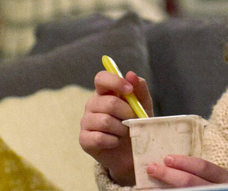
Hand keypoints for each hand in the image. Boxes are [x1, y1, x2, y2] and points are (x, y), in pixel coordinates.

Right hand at [80, 69, 154, 186]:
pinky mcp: (84, 139)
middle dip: (127, 112)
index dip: (115, 81)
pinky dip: (113, 141)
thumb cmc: (137, 124)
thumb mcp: (143, 106)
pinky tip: (116, 142)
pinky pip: (99, 138)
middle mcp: (92, 105)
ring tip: (126, 132)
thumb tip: (130, 74)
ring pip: (104, 121)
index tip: (130, 90)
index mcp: (105, 93)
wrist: (133, 152)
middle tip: (134, 120)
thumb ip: (139, 89)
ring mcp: (86, 122)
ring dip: (121, 128)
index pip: (101, 78)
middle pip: (107, 102)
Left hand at [146, 155, 227, 186]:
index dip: (184, 162)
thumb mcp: (216, 179)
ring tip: (148, 187)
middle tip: (152, 168)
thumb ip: (200, 173)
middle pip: (191, 182)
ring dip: (164, 190)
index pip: (204, 167)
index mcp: (224, 178)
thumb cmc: (218, 187)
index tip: (166, 158)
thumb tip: (171, 162)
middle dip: (169, 175)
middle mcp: (219, 189)